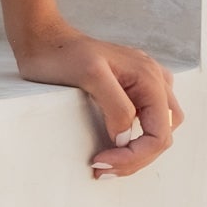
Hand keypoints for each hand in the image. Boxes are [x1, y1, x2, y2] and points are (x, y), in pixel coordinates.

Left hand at [11, 23, 183, 179]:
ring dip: (138, 151)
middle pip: (163, 134)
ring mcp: (144, 83)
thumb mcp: (89, 75)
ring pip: (159, 128)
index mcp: (149, 78)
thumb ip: (116, 106)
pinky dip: (135, 138)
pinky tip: (115, 144)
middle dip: (136, 157)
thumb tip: (126, 139)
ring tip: (108, 162)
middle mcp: (154, 80)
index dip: (135, 156)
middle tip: (102, 168)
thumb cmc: (62, 53)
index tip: (101, 162)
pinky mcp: (132, 88)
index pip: (160, 133)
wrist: (43, 38)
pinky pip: (147, 119)